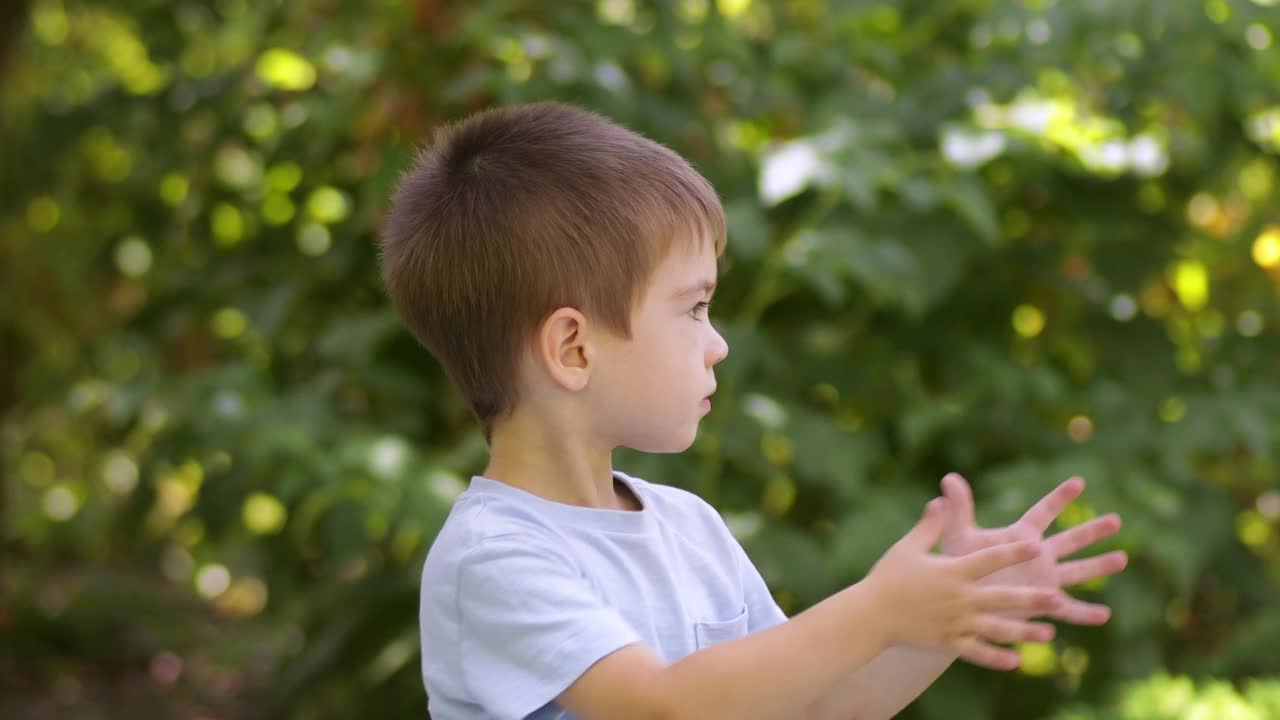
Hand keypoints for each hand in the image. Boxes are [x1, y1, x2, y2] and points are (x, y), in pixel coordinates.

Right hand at [866, 498, 1064, 670]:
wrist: (870, 614)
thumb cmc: (888, 577)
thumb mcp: (908, 547)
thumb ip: (929, 526)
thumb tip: (940, 499)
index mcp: (952, 571)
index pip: (989, 559)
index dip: (1013, 552)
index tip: (1036, 546)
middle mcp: (958, 598)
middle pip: (1001, 598)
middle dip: (1030, 599)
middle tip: (1057, 598)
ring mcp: (954, 623)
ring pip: (996, 629)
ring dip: (1023, 632)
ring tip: (1049, 635)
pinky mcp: (947, 642)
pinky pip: (976, 652)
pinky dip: (996, 658)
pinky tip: (1016, 661)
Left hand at [939, 473, 1128, 624]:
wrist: (956, 600)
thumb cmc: (956, 564)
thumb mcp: (958, 535)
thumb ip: (958, 508)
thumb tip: (948, 477)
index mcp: (1020, 536)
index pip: (1043, 513)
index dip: (1059, 498)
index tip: (1079, 481)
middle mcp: (1037, 556)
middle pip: (1070, 540)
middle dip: (1092, 531)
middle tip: (1116, 520)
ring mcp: (1042, 580)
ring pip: (1077, 572)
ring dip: (1098, 566)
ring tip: (1122, 559)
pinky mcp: (1041, 604)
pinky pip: (1067, 610)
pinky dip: (1085, 613)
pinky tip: (1105, 614)